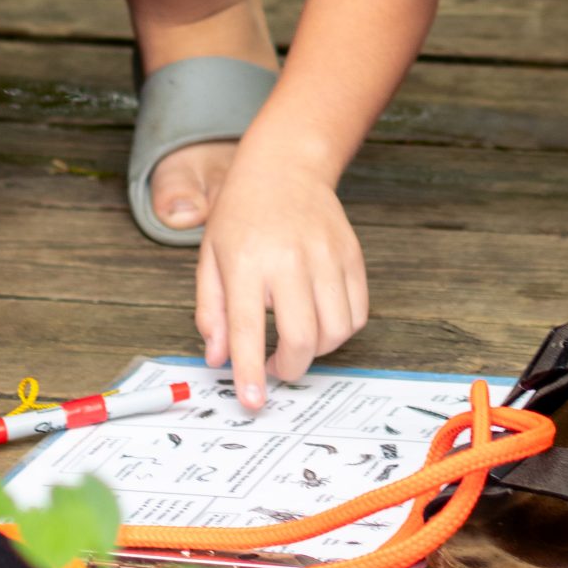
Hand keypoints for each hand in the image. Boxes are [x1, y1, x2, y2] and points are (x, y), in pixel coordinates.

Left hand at [193, 143, 368, 411]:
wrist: (285, 167)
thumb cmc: (242, 214)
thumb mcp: (210, 258)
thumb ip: (211, 311)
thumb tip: (218, 358)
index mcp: (246, 261)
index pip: (247, 328)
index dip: (250, 371)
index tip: (252, 401)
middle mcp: (289, 259)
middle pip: (302, 338)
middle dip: (290, 369)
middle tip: (276, 368)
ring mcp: (326, 256)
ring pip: (335, 331)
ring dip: (316, 351)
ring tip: (298, 339)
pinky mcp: (351, 256)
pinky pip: (356, 313)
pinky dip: (340, 330)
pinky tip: (320, 320)